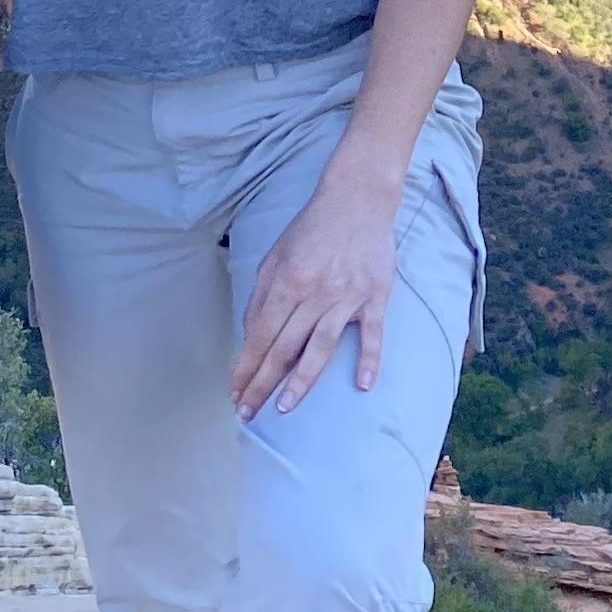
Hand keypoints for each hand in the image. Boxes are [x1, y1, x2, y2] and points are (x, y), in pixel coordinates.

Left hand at [233, 172, 402, 417]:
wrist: (358, 198)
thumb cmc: (312, 228)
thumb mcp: (275, 255)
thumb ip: (262, 296)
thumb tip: (251, 336)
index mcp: (287, 281)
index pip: (261, 336)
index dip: (246, 367)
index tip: (235, 393)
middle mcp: (315, 292)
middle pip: (285, 348)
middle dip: (263, 383)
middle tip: (249, 412)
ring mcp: (347, 296)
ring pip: (321, 346)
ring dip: (302, 381)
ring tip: (285, 407)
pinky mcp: (375, 295)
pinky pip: (372, 332)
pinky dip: (368, 359)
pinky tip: (362, 384)